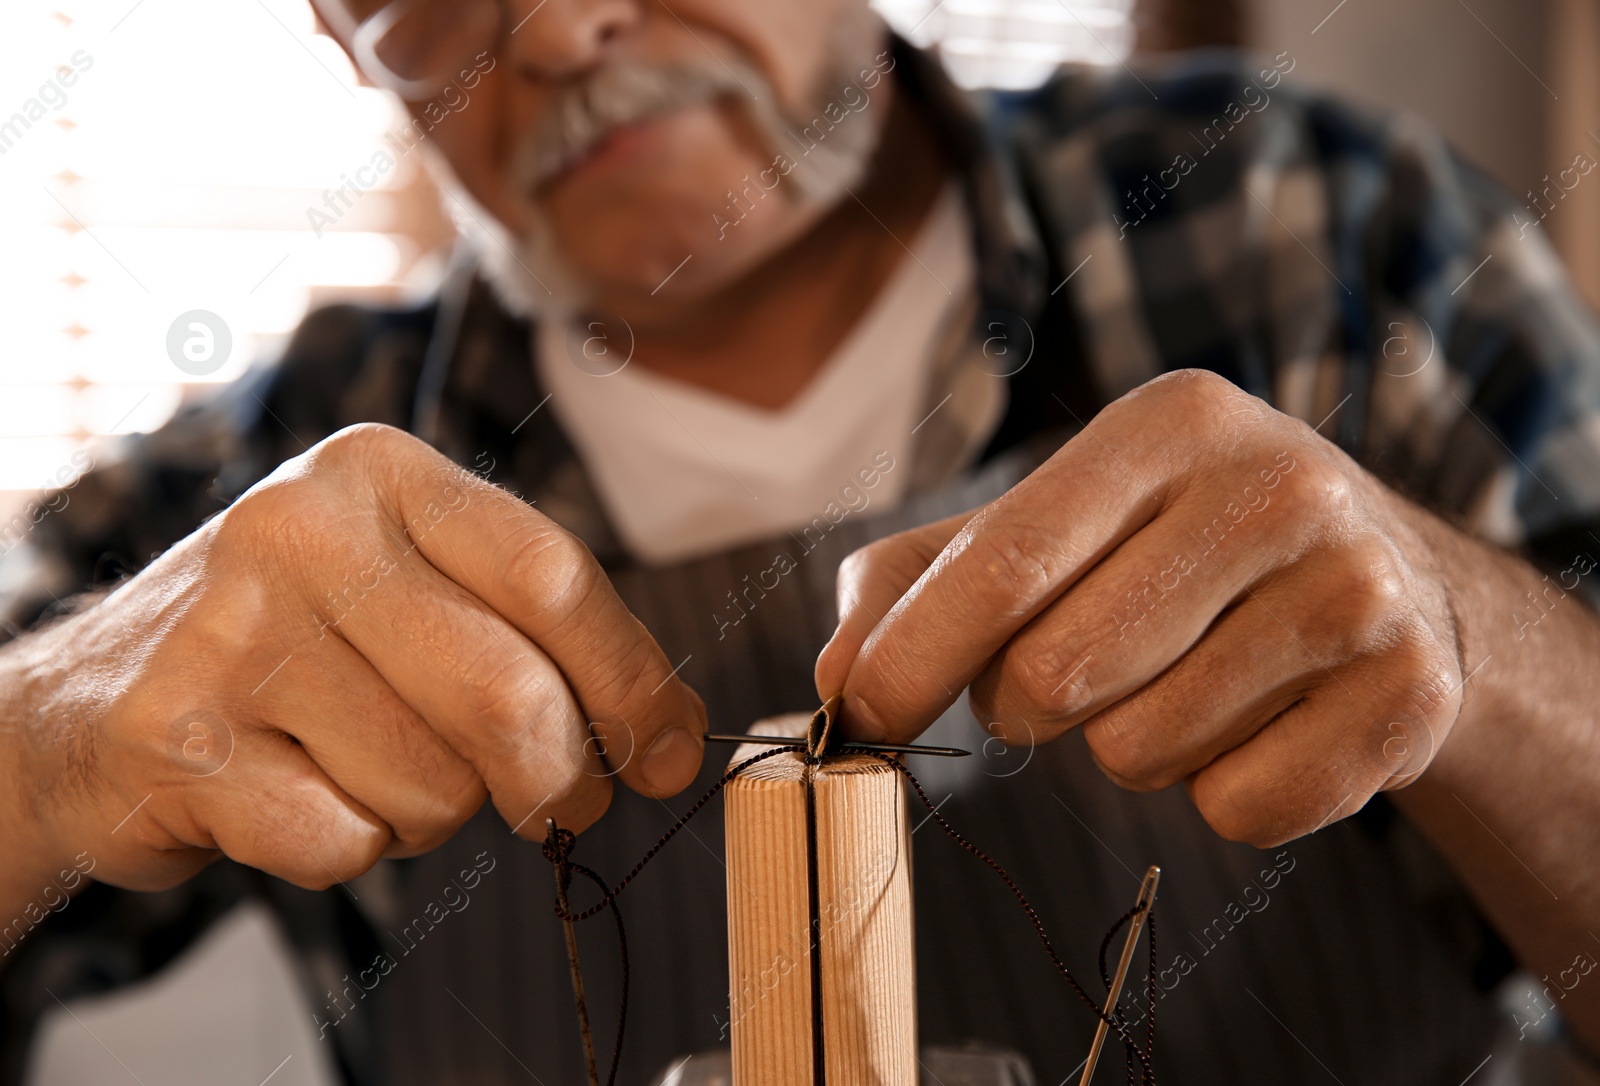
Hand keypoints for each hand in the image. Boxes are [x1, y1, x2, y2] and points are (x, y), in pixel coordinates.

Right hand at [1, 424, 705, 904]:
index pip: (552, 577)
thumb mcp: (412, 588)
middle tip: (564, 804)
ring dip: (434, 813)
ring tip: (372, 769)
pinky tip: (298, 795)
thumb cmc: (298, 644)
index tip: (671, 752)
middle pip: (508, 693)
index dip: (632, 680)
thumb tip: (675, 736)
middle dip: (561, 779)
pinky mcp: (177, 739)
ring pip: (432, 785)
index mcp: (380, 472)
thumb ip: (538, 637)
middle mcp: (298, 527)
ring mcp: (228, 631)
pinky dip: (350, 845)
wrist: (92, 701)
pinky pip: (344, 842)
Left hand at [816, 370, 1463, 845]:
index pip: (1006, 561)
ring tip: (1183, 678)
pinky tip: (1254, 721)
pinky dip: (1220, 794)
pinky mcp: (1410, 694)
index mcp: (1171, 422)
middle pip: (1059, 674)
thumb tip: (833, 681)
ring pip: (1143, 756)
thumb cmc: (1169, 551)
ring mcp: (1359, 589)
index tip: (858, 713)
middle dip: (1027, 705)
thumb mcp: (1050, 524)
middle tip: (1067, 675)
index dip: (914, 654)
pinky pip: (1241, 810)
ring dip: (1129, 747)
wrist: (1384, 578)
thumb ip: (920, 582)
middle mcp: (1278, 487)